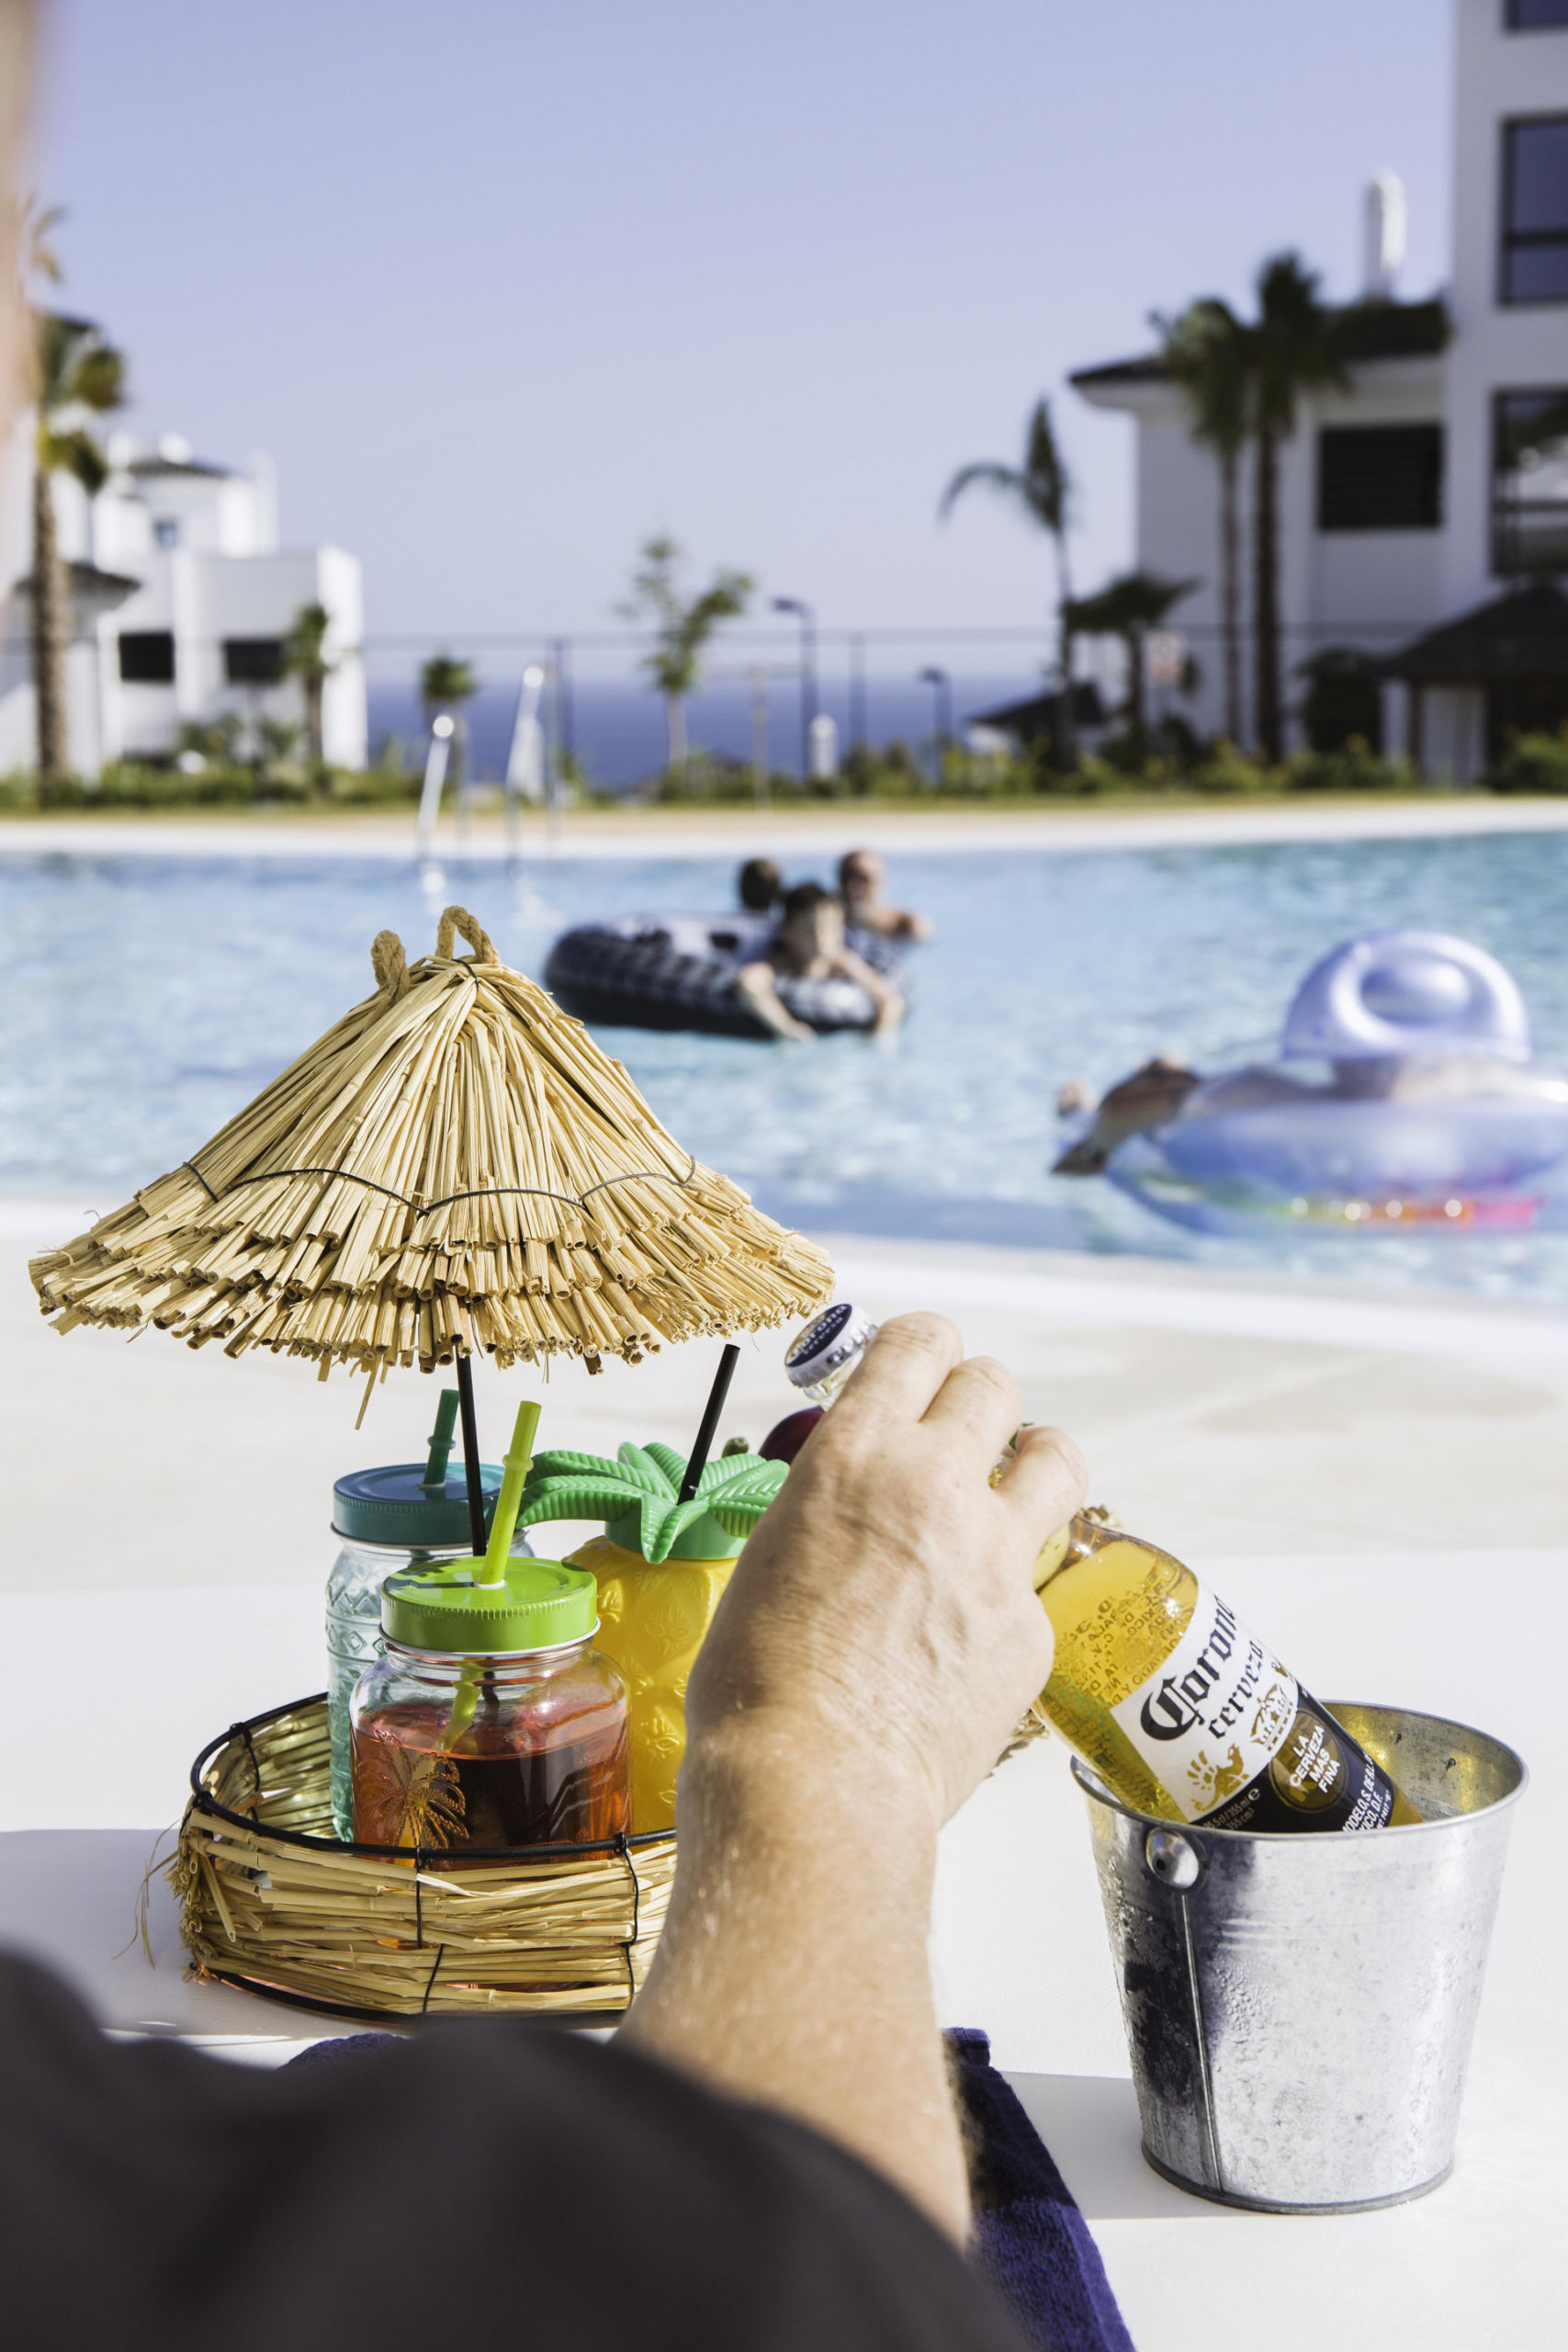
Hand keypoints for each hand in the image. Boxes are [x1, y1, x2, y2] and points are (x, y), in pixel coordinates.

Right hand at [686, 1313, 1085, 1830]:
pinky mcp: (1030, 1625)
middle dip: (977, 1400)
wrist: (814, 1784)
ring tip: (1015, 1487)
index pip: (919, 1343)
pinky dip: (1013, 1586)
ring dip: (1034, 1460)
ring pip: (1056, 1457)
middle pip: (993, 1385)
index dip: (924, 1347)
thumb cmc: (759, 1687)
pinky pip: (1038, 1577)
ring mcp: (995, 1555)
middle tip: (961, 1434)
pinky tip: (973, 1627)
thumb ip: (831, 1504)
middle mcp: (933, 1485)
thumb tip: (859, 1502)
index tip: (921, 1365)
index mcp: (853, 1455)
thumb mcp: (772, 1553)